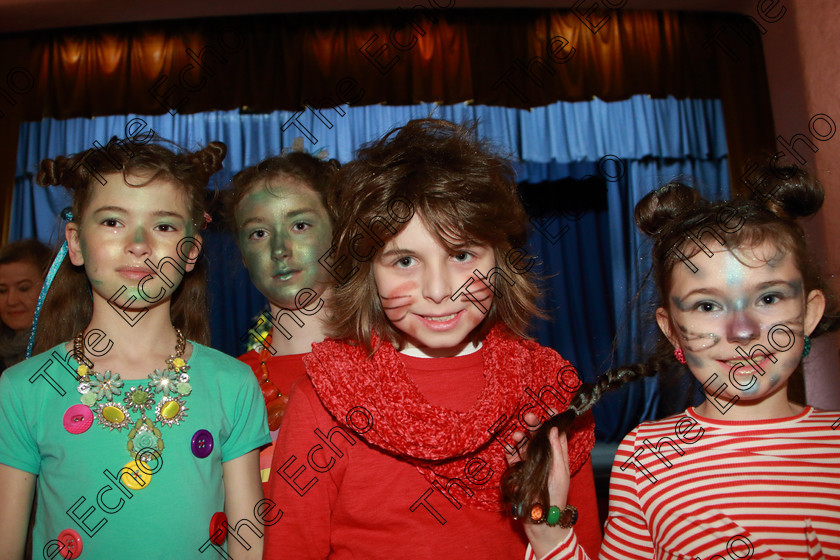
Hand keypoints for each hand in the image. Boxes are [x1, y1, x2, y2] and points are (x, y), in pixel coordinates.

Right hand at [508, 414, 573, 558]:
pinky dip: (510, 450)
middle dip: (534, 424)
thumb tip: (554, 428)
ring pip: (524, 444)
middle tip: (528, 416)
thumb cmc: (555, 496)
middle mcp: (544, 457)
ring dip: (521, 437)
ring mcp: (530, 463)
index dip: (553, 420)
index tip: (550, 408)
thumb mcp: (560, 471)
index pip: (556, 434)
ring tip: (518, 436)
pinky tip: (509, 447)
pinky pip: (512, 456)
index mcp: (558, 456)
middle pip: (538, 435)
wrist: (541, 518)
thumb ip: (557, 450)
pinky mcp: (518, 471)